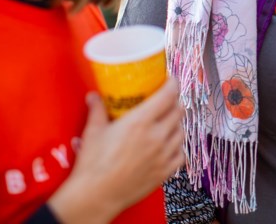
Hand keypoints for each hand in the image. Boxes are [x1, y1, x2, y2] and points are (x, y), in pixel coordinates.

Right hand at [48, 77, 185, 222]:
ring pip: (182, 131)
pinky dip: (177, 146)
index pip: (168, 95)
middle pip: (178, 111)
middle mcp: (157, 136)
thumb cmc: (93, 164)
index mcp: (141, 121)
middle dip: (174, 102)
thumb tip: (94, 96)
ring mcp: (164, 155)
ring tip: (167, 121)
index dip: (172, 84)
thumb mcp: (93, 131)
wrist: (96, 196)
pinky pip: (181, 154)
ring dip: (176, 123)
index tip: (170, 79)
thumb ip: (97, 110)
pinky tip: (169, 145)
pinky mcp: (165, 172)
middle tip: (166, 100)